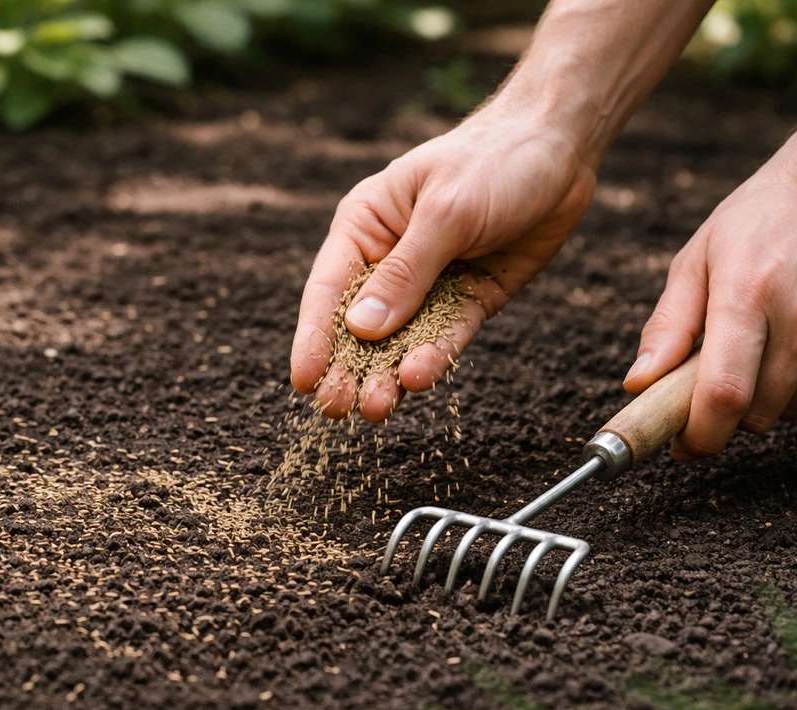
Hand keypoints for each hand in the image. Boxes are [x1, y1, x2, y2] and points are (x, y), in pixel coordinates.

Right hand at [290, 98, 596, 420]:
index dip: (313, 337)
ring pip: (402, 339)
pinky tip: (420, 378)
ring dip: (387, 374)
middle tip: (338, 408)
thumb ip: (406, 273)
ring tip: (377, 408)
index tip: (303, 381)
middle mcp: (390, 259)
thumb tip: (360, 329)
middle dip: (348, 367)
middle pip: (361, 324)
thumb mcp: (446, 212)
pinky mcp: (468, 298)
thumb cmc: (492, 161)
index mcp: (366, 226)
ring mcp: (430, 283)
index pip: (328, 289)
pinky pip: (447, 335)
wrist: (560, 147)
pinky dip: (434, 357)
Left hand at [624, 138, 796, 459]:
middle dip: (724, 422)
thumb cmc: (748, 223)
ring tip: (742, 360)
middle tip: (702, 399)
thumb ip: (667, 327)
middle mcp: (796, 312)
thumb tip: (638, 385)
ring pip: (790, 408)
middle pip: (759, 410)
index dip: (701, 434)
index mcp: (745, 292)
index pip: (722, 390)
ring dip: (758, 405)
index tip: (681, 448)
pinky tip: (773, 357)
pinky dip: (787, 390)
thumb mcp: (693, 263)